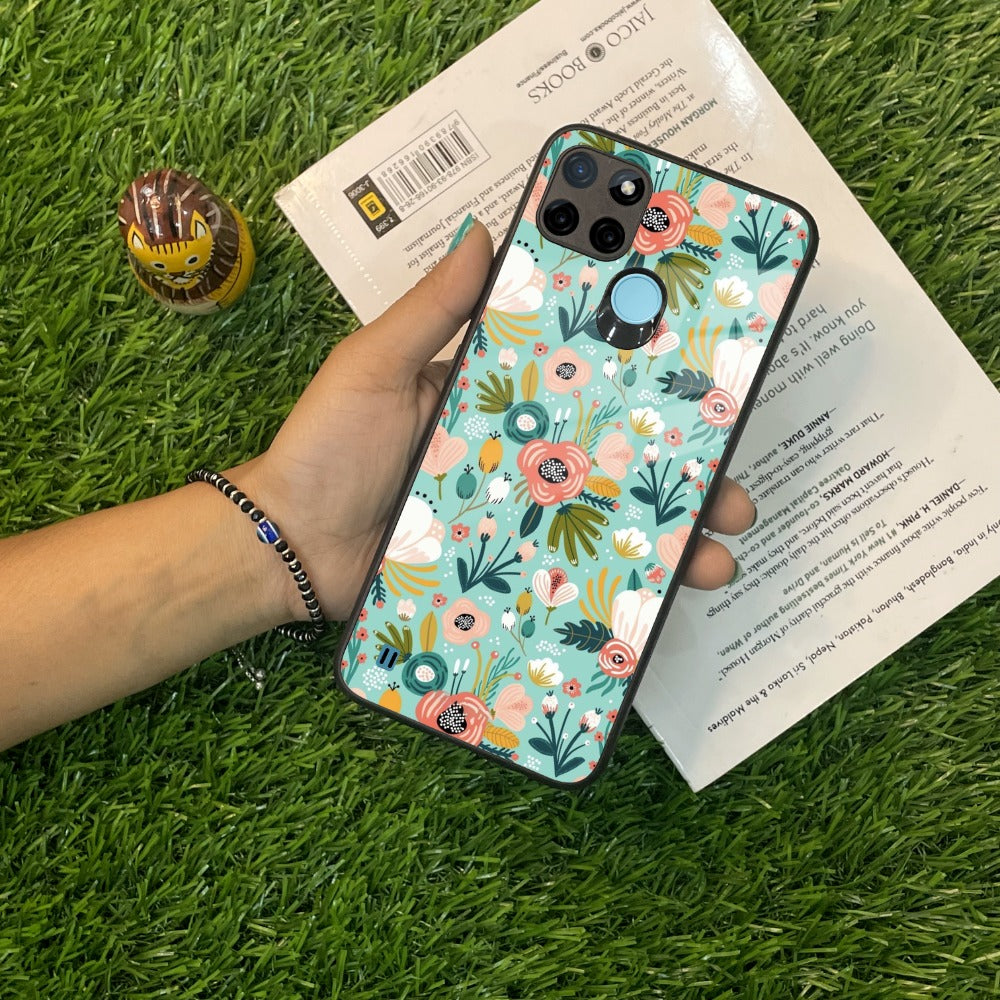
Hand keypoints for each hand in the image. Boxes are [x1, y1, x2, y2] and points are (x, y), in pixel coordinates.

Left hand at [234, 221, 754, 621]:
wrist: (285, 549)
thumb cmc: (325, 448)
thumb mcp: (374, 366)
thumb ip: (430, 310)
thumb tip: (483, 232)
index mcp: (496, 396)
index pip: (583, 377)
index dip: (643, 374)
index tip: (705, 368)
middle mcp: (517, 454)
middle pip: (613, 454)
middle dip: (682, 468)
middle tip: (734, 481)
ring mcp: (514, 516)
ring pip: (606, 521)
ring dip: (669, 537)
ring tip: (719, 552)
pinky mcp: (502, 570)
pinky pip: (567, 576)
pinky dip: (615, 590)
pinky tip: (658, 606)